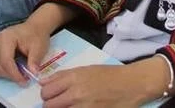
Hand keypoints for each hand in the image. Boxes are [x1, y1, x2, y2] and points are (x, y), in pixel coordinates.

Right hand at [0, 22, 51, 84]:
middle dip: (9, 76)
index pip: (6, 60)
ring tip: (16, 74)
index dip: (14, 74)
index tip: (24, 81)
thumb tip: (33, 74)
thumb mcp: (39, 47)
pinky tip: (7, 71)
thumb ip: (34, 60)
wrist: (33, 28)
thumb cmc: (36, 36)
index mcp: (7, 37)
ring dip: (3, 75)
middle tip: (22, 78)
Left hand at [40, 63, 159, 106]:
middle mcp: (76, 93)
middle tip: (58, 104)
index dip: (46, 94)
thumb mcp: (86, 69)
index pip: (46, 90)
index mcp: (74, 78)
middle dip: (50, 105)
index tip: (50, 95)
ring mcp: (83, 107)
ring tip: (69, 106)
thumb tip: (43, 82)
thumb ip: (63, 76)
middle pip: (49, 105)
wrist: (131, 84)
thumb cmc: (109, 75)